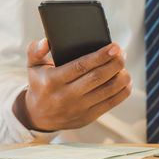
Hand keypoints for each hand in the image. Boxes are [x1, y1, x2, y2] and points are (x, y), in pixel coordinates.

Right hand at [13, 38, 131, 130]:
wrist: (38, 116)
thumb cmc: (40, 85)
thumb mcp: (33, 66)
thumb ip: (36, 51)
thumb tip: (46, 41)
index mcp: (52, 81)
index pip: (81, 66)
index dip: (100, 56)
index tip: (115, 46)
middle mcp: (66, 96)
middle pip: (97, 78)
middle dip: (115, 64)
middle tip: (122, 53)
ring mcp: (78, 108)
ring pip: (107, 91)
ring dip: (122, 77)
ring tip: (123, 66)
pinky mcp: (88, 117)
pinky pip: (111, 103)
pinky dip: (122, 91)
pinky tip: (126, 81)